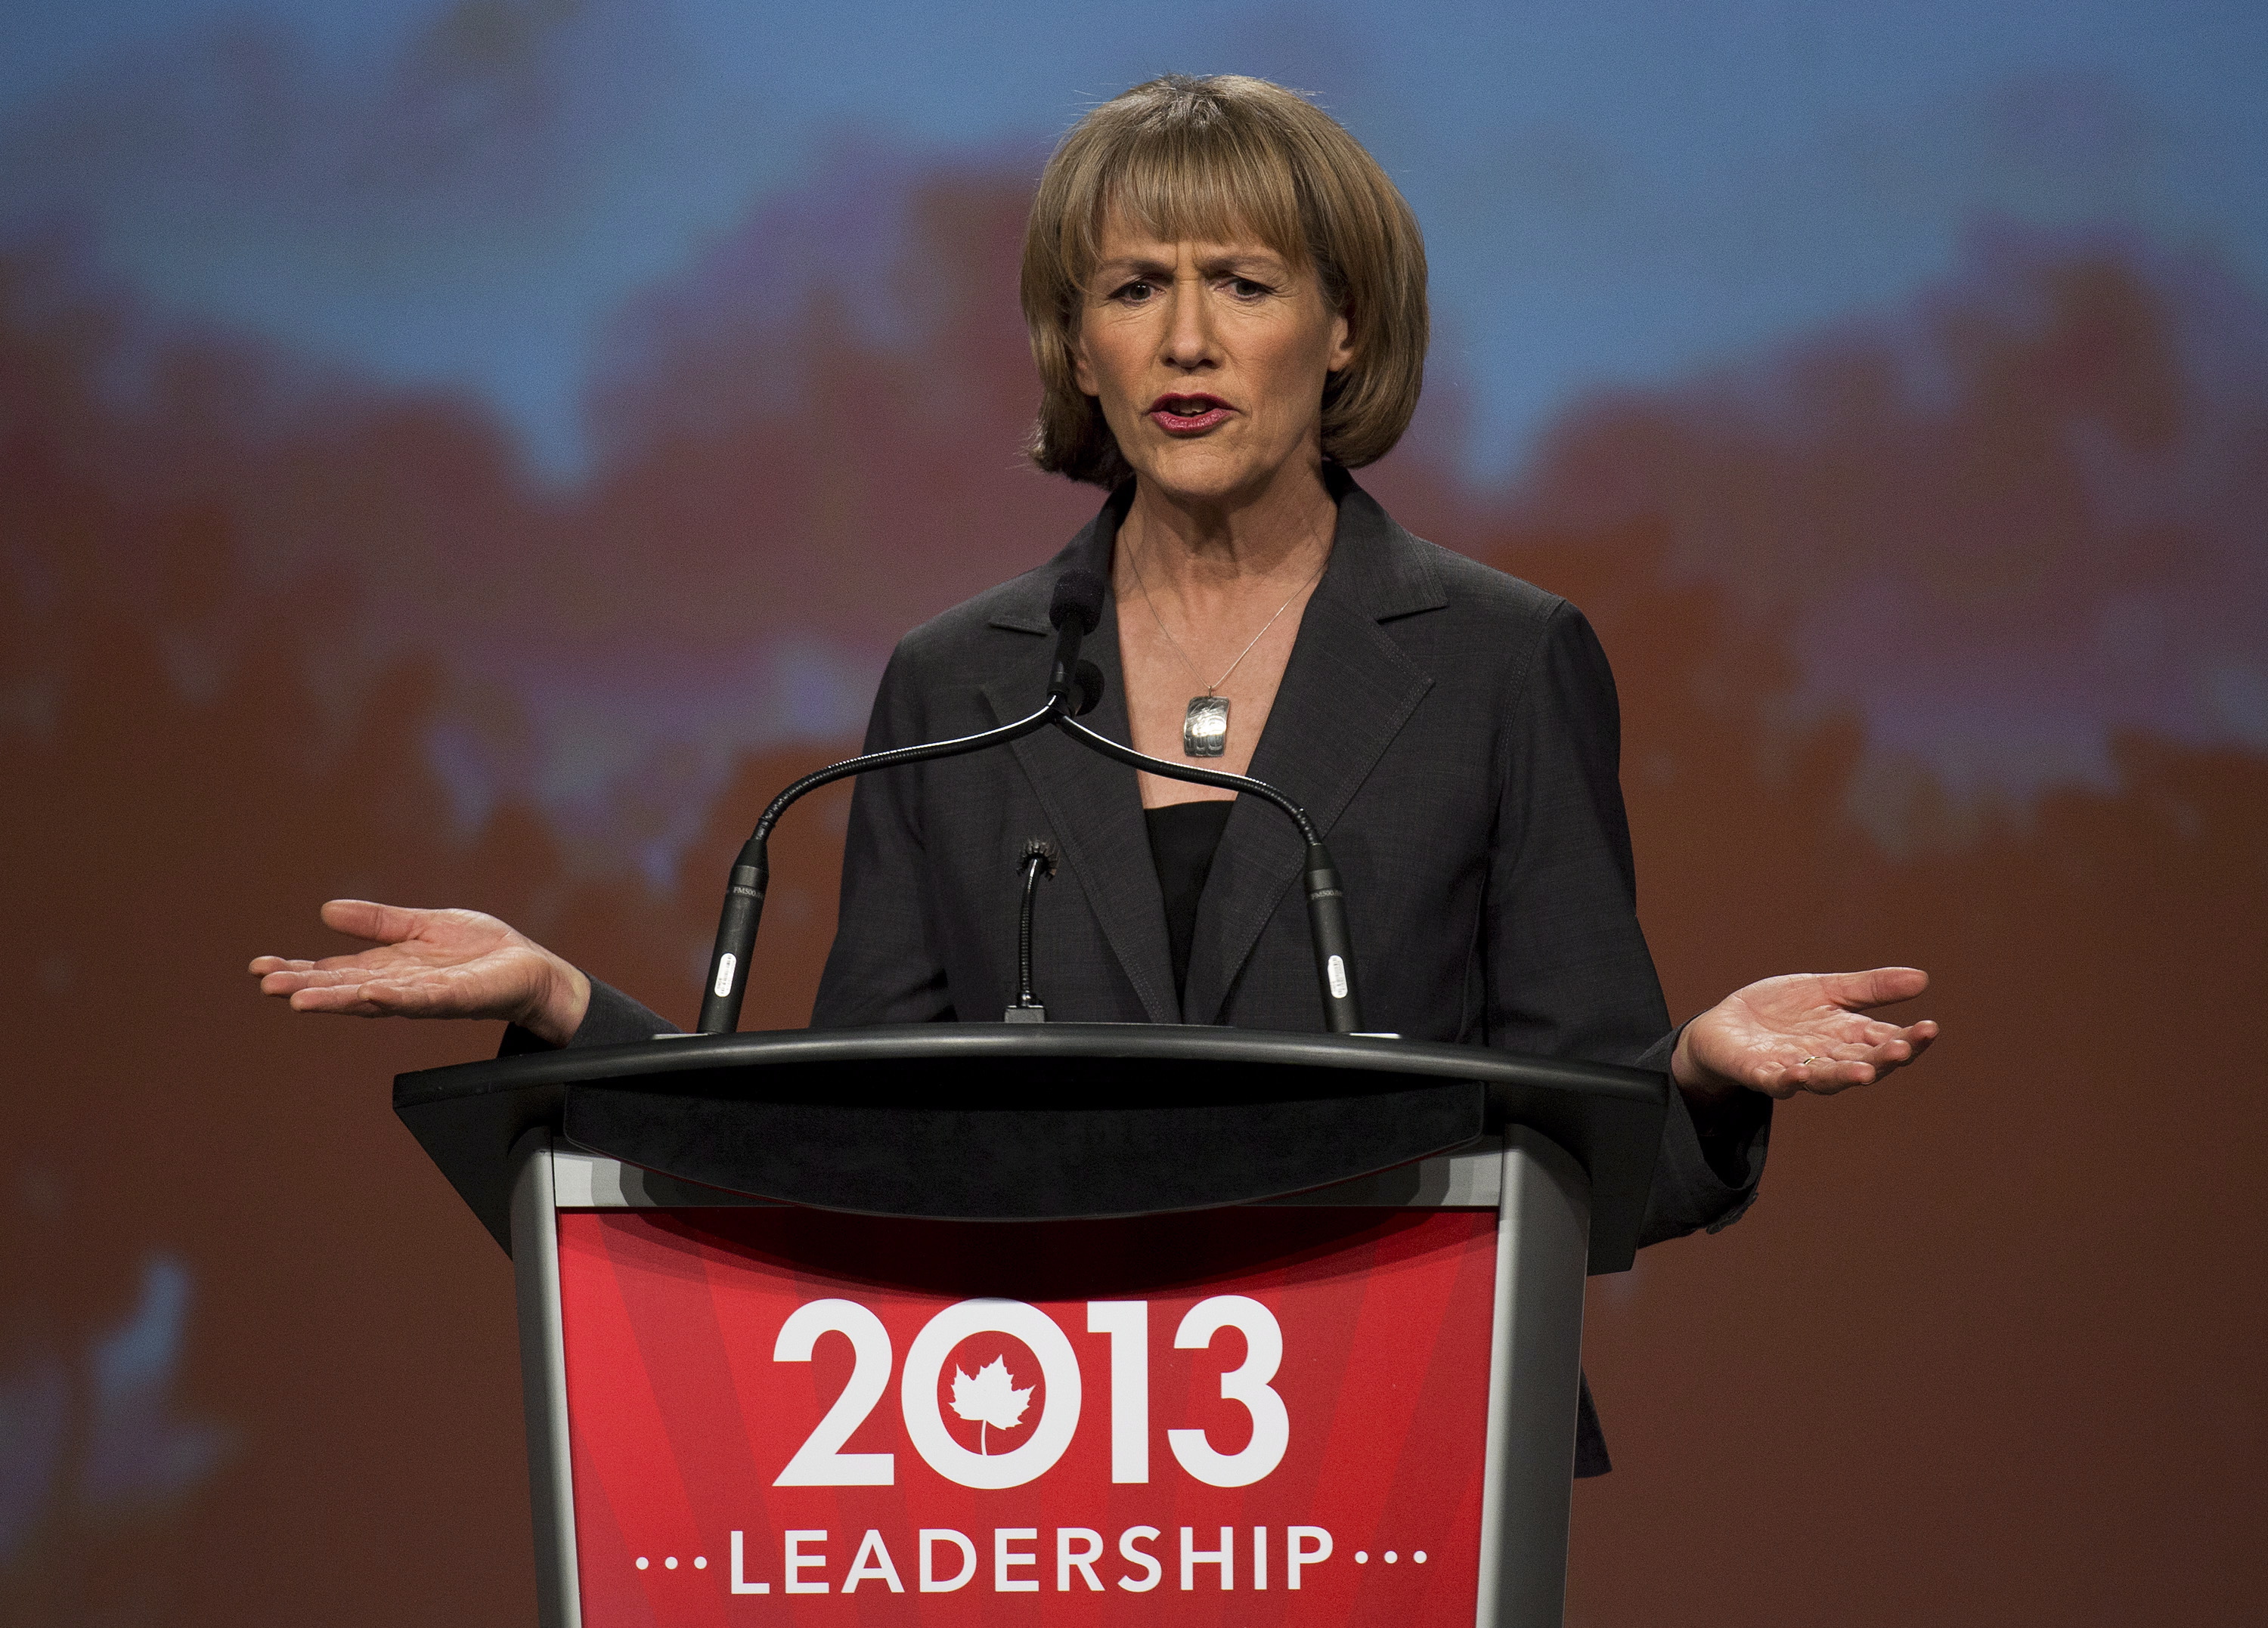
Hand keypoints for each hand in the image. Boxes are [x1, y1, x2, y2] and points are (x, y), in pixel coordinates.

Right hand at [249, 900, 590, 1046]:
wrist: (530, 969)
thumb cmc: (479, 950)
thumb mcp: (420, 925)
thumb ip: (378, 922)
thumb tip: (327, 911)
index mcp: (388, 967)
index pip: (335, 970)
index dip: (299, 969)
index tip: (260, 968)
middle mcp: (399, 986)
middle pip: (344, 988)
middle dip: (305, 986)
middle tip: (267, 986)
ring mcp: (426, 995)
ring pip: (373, 999)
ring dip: (337, 1000)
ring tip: (301, 999)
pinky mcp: (457, 997)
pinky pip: (422, 998)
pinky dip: (395, 996)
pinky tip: (371, 993)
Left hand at [1672, 967, 1937, 1101]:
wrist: (1726, 1024)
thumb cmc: (1781, 1009)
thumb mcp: (1827, 989)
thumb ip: (1870, 987)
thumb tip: (1923, 978)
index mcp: (1847, 1037)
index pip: (1885, 1041)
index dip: (1908, 1039)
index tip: (1930, 1028)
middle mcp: (1827, 1058)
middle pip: (1862, 1064)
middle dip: (1882, 1060)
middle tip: (1903, 1050)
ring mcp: (1794, 1068)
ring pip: (1824, 1079)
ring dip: (1843, 1077)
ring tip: (1864, 1074)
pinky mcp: (1759, 1073)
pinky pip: (1775, 1081)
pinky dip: (1788, 1080)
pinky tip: (1798, 1075)